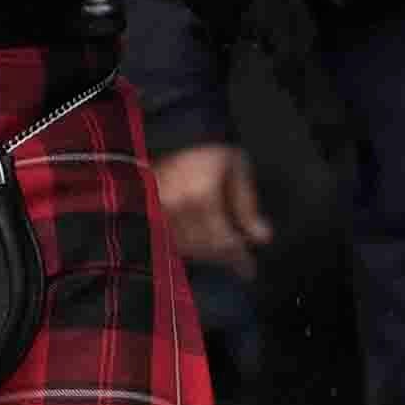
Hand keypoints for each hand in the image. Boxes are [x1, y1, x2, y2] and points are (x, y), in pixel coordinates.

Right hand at [152, 142, 268, 265]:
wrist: (166, 134)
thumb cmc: (205, 147)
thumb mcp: (235, 166)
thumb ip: (246, 203)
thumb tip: (260, 237)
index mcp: (200, 196)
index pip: (222, 239)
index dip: (238, 258)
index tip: (249, 270)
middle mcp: (175, 208)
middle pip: (204, 247)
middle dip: (224, 256)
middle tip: (239, 262)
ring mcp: (156, 211)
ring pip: (186, 247)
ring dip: (206, 254)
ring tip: (221, 253)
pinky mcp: (145, 212)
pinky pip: (168, 239)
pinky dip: (188, 247)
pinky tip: (200, 245)